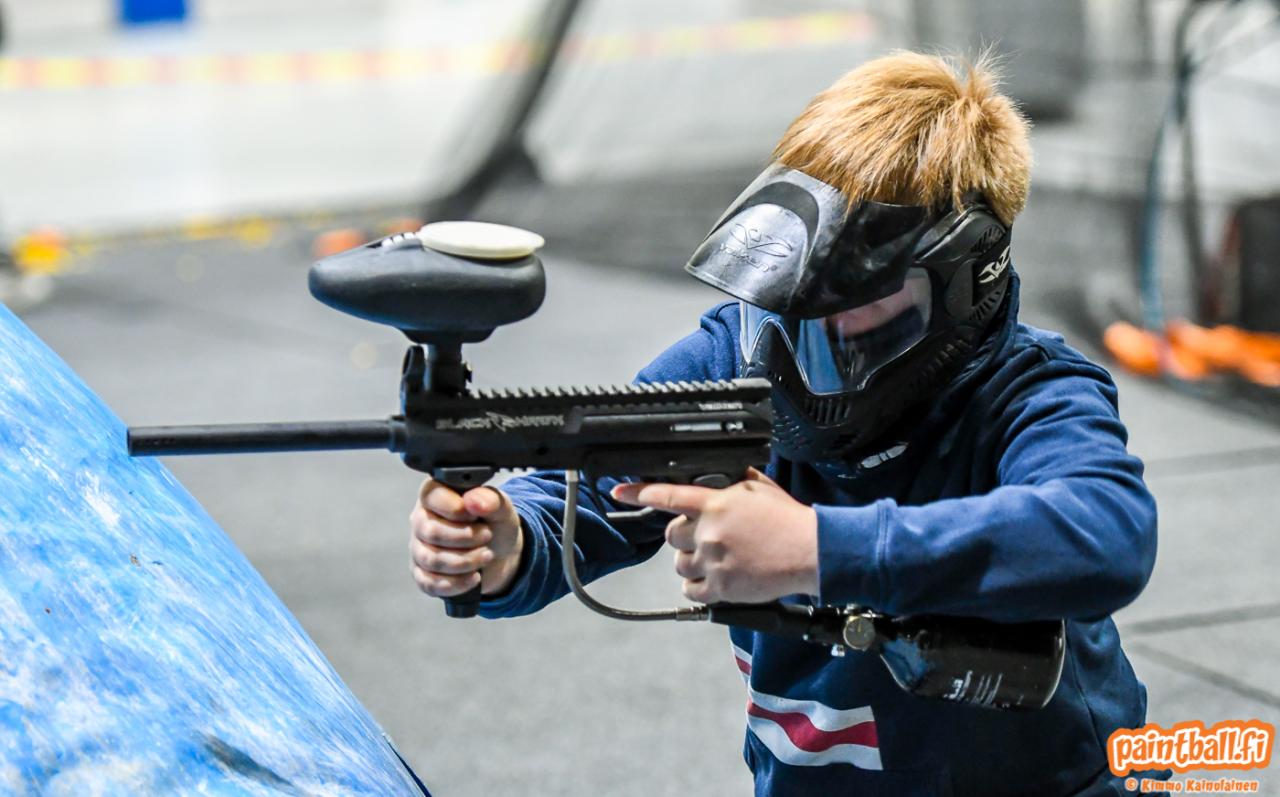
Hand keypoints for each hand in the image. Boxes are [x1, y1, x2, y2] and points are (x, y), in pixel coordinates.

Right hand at [409, 480, 522, 599]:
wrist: (501, 553)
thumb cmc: (494, 523)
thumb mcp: (500, 507)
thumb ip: (490, 499)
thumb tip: (473, 501)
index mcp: (435, 495)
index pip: (432, 498)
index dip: (457, 510)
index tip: (477, 516)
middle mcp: (421, 520)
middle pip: (431, 532)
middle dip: (465, 538)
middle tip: (488, 536)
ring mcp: (419, 548)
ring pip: (431, 559)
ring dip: (465, 561)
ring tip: (487, 555)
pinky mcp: (422, 574)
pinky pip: (429, 583)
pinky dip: (456, 583)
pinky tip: (475, 577)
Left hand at [610, 468, 817, 603]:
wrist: (810, 550)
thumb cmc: (788, 519)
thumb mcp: (759, 487)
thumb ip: (731, 481)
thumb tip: (718, 476)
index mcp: (715, 503)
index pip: (666, 495)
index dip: (637, 493)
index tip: (618, 492)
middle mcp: (709, 532)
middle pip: (671, 536)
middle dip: (684, 536)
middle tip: (705, 537)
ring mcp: (714, 560)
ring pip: (680, 564)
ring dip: (692, 561)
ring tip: (716, 559)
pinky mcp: (722, 587)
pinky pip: (691, 590)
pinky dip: (697, 586)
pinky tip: (713, 579)